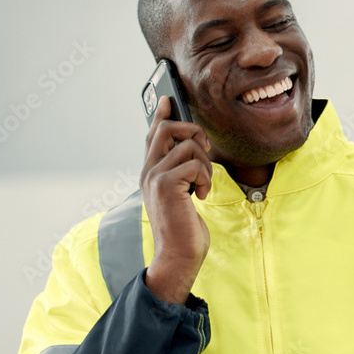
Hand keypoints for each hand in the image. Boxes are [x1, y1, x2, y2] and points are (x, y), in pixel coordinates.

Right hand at [141, 95, 212, 303]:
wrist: (178, 255)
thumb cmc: (183, 227)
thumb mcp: (181, 194)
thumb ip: (181, 171)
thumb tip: (193, 146)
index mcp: (150, 172)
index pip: (152, 134)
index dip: (160, 114)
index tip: (168, 98)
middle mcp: (148, 171)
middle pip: (168, 129)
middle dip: (194, 133)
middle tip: (203, 154)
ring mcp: (154, 177)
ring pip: (188, 145)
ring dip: (204, 165)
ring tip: (201, 186)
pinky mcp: (166, 184)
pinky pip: (195, 163)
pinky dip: (205, 179)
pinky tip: (201, 196)